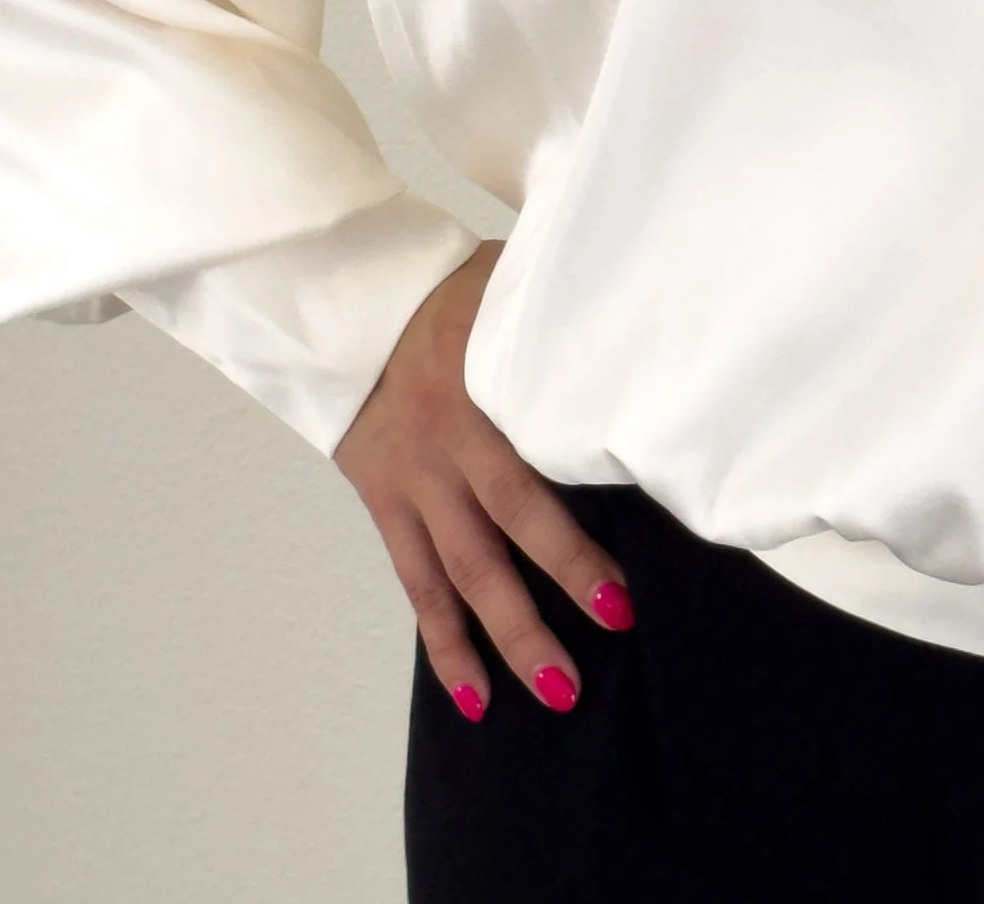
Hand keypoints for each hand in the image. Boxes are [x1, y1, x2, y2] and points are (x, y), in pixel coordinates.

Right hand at [332, 239, 634, 717]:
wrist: (345, 307)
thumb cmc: (446, 290)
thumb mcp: (505, 287)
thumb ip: (556, 321)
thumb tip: (637, 332)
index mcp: (481, 387)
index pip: (536, 468)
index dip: (575, 530)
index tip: (625, 580)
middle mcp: (448, 442)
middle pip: (504, 530)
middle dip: (556, 589)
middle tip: (610, 633)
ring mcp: (413, 480)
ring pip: (461, 572)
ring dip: (506, 635)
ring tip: (555, 690)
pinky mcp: (385, 504)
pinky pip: (416, 583)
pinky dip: (442, 642)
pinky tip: (472, 696)